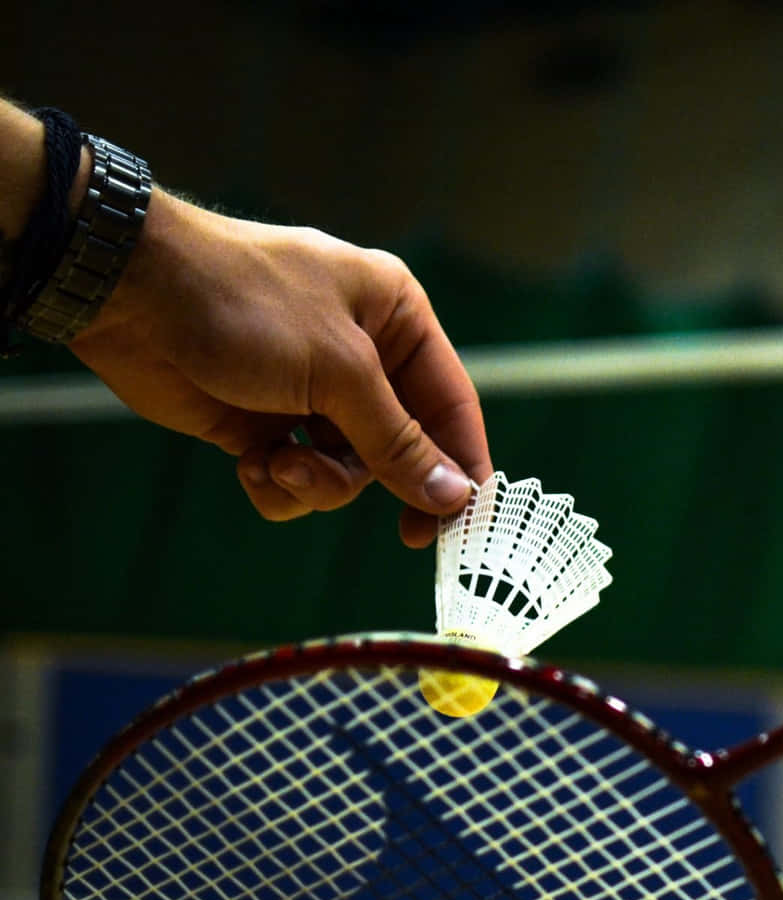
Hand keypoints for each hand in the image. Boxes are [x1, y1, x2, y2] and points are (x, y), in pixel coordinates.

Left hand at [68, 188, 490, 546]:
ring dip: (317, 484)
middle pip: (400, 446)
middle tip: (404, 533)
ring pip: (345, 470)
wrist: (126, 293)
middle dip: (379, 480)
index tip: (466, 521)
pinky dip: (276, 483)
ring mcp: (308, 391)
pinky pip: (294, 475)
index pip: (451, 402)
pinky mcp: (260, 421)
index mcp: (394, 318)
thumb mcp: (340, 373)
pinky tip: (250, 465)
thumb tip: (455, 497)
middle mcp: (360, 355)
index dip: (463, 463)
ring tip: (278, 468)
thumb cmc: (245, 305)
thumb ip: (398, 441)